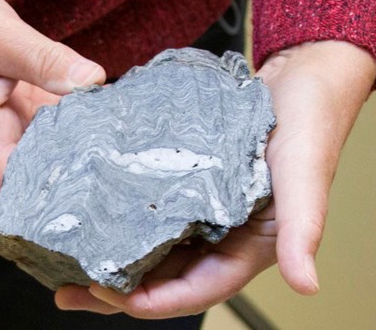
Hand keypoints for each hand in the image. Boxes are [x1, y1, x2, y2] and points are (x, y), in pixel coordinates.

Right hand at [0, 0, 104, 191]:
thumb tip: (93, 82)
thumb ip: (46, 62)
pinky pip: (33, 115)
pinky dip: (60, 112)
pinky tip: (92, 107)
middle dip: (70, 160)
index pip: (12, 182)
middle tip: (116, 156)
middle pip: (31, 164)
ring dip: (69, 134)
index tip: (91, 183)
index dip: (48, 190)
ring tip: (112, 134)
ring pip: (36, 139)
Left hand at [55, 41, 375, 317]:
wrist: (297, 75)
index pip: (196, 289)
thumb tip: (305, 282)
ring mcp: (196, 210)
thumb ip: (304, 227)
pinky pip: (146, 209)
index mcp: (248, 246)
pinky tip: (89, 216)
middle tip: (68, 290)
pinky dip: (119, 218)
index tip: (112, 295)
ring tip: (65, 260)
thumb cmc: (311, 122)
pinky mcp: (182, 183)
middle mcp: (218, 234)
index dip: (154, 300)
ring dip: (109, 258)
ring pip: (148, 247)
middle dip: (115, 290)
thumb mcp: (305, 174)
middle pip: (162, 277)